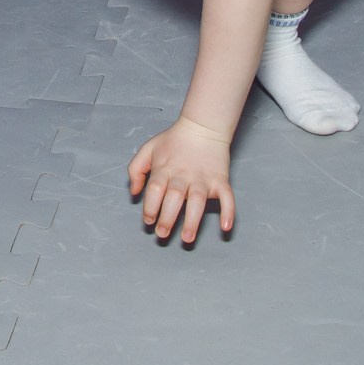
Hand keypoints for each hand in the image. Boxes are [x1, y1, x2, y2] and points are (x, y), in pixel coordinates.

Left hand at [127, 117, 235, 243]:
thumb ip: (135, 170)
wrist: (203, 126)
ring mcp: (203, 178)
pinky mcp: (221, 180)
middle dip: (167, 218)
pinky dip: (228, 211)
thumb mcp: (148, 149)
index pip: (155, 190)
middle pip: (174, 198)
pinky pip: (227, 197)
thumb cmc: (174, 141)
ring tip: (187, 237)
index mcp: (165, 169)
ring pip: (198, 201)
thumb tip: (135, 193)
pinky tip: (226, 226)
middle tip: (162, 234)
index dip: (150, 207)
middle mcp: (184, 176)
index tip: (149, 221)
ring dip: (193, 221)